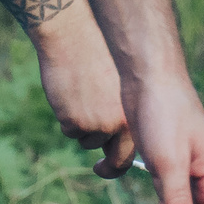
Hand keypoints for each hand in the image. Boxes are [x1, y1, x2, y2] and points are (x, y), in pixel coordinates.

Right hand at [26, 0, 127, 157]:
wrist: (74, 35)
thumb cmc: (96, 55)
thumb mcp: (119, 85)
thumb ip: (121, 112)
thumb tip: (118, 140)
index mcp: (136, 110)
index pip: (136, 148)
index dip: (126, 161)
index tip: (115, 166)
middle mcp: (121, 121)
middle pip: (117, 159)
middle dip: (108, 168)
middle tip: (100, 168)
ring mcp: (97, 124)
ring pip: (88, 140)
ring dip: (83, 126)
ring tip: (83, 96)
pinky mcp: (75, 122)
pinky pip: (70, 130)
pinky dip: (67, 117)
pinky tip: (69, 94)